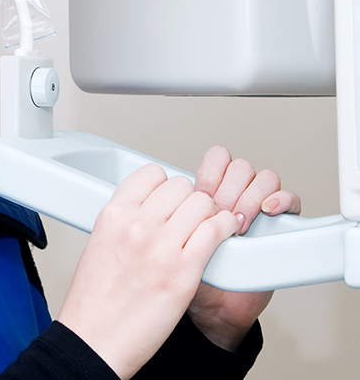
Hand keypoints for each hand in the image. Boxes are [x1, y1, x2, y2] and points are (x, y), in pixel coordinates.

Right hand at [58, 164, 241, 379]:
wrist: (95, 341)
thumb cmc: (95, 301)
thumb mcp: (100, 242)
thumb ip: (126, 219)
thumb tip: (151, 208)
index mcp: (114, 214)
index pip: (152, 174)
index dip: (166, 186)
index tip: (171, 200)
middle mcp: (137, 225)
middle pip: (181, 186)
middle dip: (190, 200)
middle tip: (191, 217)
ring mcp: (161, 247)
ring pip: (202, 203)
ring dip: (210, 213)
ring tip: (209, 226)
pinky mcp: (184, 272)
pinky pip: (215, 230)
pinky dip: (225, 228)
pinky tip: (223, 233)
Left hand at [187, 145, 301, 351]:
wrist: (215, 307)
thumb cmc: (192, 271)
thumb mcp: (177, 239)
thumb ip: (178, 215)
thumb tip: (172, 200)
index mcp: (212, 190)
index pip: (218, 158)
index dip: (211, 173)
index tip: (202, 195)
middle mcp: (237, 194)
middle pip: (241, 168)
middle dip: (230, 191)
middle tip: (221, 216)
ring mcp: (260, 208)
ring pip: (266, 179)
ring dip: (251, 198)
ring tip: (240, 223)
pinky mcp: (282, 225)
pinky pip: (292, 200)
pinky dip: (282, 200)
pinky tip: (268, 210)